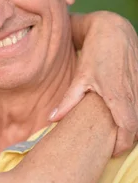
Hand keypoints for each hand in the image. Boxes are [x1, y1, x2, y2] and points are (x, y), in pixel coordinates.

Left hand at [52, 12, 137, 154]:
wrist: (114, 31)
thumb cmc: (97, 53)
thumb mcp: (81, 77)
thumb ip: (69, 100)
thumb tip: (53, 119)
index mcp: (118, 96)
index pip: (129, 129)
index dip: (123, 144)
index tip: (112, 152)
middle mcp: (133, 94)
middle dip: (127, 140)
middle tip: (112, 147)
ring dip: (131, 128)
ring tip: (115, 135)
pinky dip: (133, 115)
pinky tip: (121, 118)